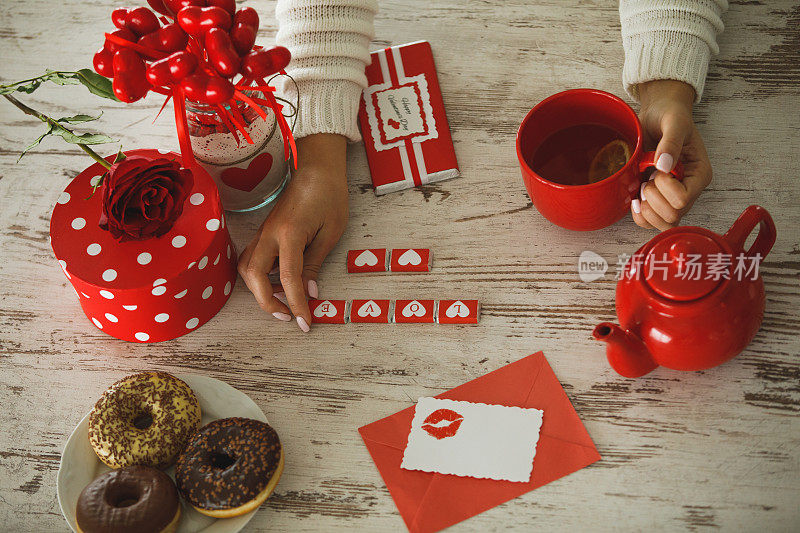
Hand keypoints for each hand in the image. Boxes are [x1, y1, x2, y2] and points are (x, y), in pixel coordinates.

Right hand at [238, 133, 348, 331]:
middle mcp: (269, 233)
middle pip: (253, 275)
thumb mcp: (331, 233)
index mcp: (290, 233)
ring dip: (259, 290)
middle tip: (289, 316)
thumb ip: (315, 263)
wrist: (317, 168)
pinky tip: (274, 284)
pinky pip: (250, 258)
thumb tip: (310, 292)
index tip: (305, 323)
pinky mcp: (263, 231)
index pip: (288, 279)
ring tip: (282, 302)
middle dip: (267, 302)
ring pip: (246, 267)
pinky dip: (257, 276)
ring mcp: (263, 231)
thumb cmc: (329, 196)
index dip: (296, 304)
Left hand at [632, 80, 712, 230]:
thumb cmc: (670, 115)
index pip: (683, 199)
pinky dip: (639, 214)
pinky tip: (634, 198)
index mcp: (699, 174)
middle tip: (647, 178)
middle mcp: (689, 190)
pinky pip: (649, 222)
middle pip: (673, 217)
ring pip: (662, 224)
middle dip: (653, 198)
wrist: (658, 115)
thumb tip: (664, 165)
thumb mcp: (674, 121)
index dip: (664, 188)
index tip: (657, 169)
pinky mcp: (657, 200)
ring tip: (642, 187)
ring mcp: (672, 198)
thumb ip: (671, 141)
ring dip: (646, 208)